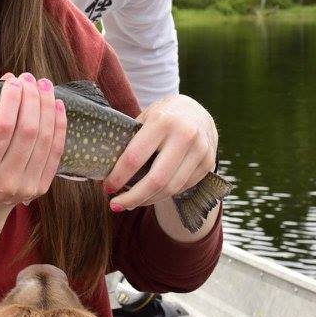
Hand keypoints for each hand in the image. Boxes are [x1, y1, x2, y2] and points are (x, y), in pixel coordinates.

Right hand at [0, 72, 66, 220]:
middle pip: (29, 130)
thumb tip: (8, 82)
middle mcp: (7, 179)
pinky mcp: (42, 187)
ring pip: (45, 138)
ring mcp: (28, 185)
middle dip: (32, 99)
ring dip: (47, 107)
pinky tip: (58, 106)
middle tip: (30, 78)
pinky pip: (56, 151)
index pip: (3, 128)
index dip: (11, 101)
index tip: (13, 81)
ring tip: (45, 86)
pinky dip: (59, 126)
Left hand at [103, 94, 216, 211]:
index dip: (118, 177)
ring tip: (131, 202)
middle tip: (115, 205)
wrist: (196, 111)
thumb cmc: (162, 117)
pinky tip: (152, 194)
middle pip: (155, 180)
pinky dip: (164, 194)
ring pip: (171, 188)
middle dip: (132, 198)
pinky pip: (183, 187)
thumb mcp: (144, 119)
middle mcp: (184, 135)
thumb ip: (131, 141)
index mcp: (162, 121)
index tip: (107, 188)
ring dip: (148, 200)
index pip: (134, 158)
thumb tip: (107, 171)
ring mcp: (200, 150)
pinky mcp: (209, 163)